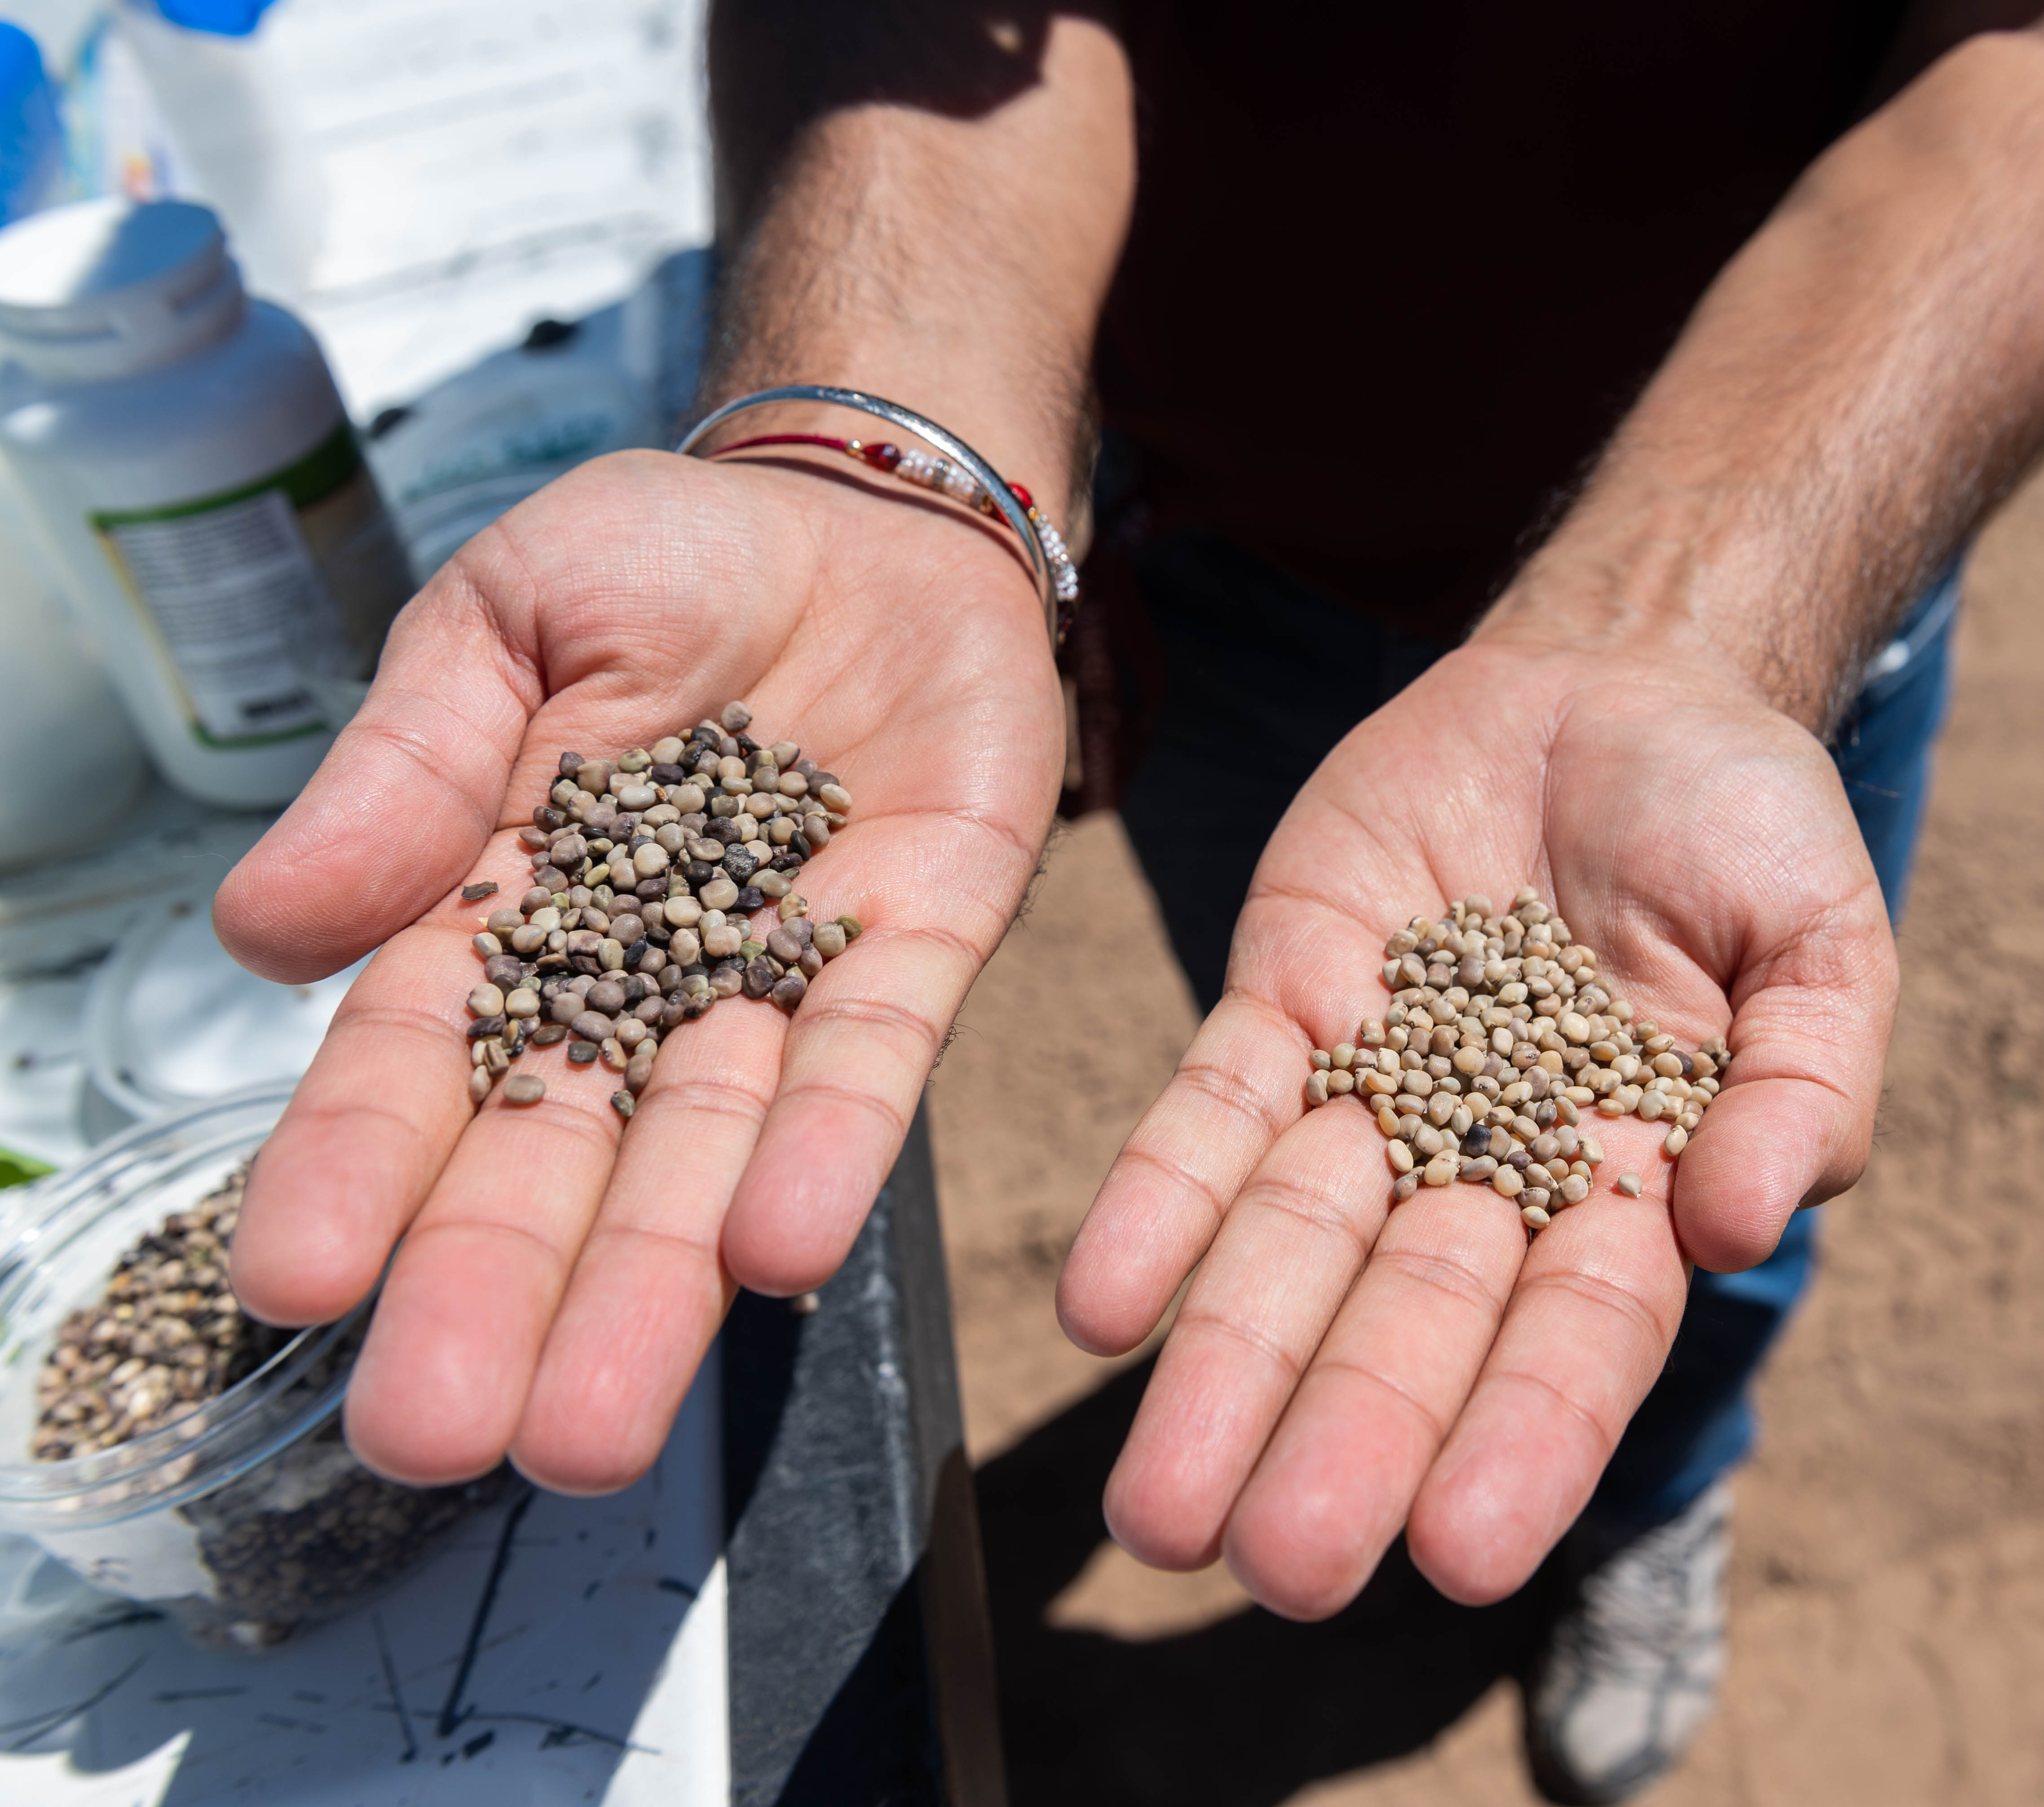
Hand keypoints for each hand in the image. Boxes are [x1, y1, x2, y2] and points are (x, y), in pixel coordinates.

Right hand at [217, 448, 1062, 1491]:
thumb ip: (409, 766)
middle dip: (501, 1291)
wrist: (869, 516)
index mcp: (507, 908)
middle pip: (561, 1155)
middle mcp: (639, 980)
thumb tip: (267, 927)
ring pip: (709, 1157)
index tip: (298, 1283)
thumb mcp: (508, 617)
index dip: (359, 1168)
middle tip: (441, 1435)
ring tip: (592, 1427)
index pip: (420, 1058)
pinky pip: (874, 1066)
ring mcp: (781, 977)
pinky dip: (833, 1152)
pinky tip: (782, 1251)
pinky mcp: (920, 949)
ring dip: (656, 1287)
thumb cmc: (668, 558)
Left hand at [1055, 636, 1895, 1617]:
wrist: (1620, 683)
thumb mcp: (1824, 939)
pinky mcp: (1290, 1000)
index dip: (1524, 1440)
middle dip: (1347, 1442)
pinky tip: (1097, 1310)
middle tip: (1276, 1575)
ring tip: (1157, 1515)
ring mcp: (1381, 1089)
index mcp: (1637, 1183)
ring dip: (1225, 1373)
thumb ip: (1805, 1084)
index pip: (1578, 1336)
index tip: (1461, 1556)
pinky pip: (1212, 1114)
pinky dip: (1156, 1207)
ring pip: (1291, 1251)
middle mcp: (1494, 1167)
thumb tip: (1741, 1226)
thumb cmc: (1743, 824)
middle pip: (1412, 1322)